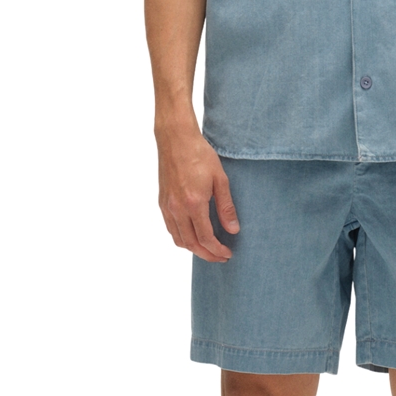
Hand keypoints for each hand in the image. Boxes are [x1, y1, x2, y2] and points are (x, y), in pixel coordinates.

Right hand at [155, 127, 238, 262]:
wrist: (175, 138)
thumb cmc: (199, 154)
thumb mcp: (220, 179)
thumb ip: (226, 207)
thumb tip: (233, 230)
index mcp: (193, 203)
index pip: (206, 238)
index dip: (217, 250)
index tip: (227, 253)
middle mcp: (177, 208)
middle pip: (192, 244)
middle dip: (207, 255)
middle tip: (220, 257)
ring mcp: (167, 206)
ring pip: (179, 240)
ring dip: (194, 249)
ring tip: (208, 249)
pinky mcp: (162, 203)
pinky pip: (171, 229)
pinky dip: (182, 239)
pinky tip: (193, 236)